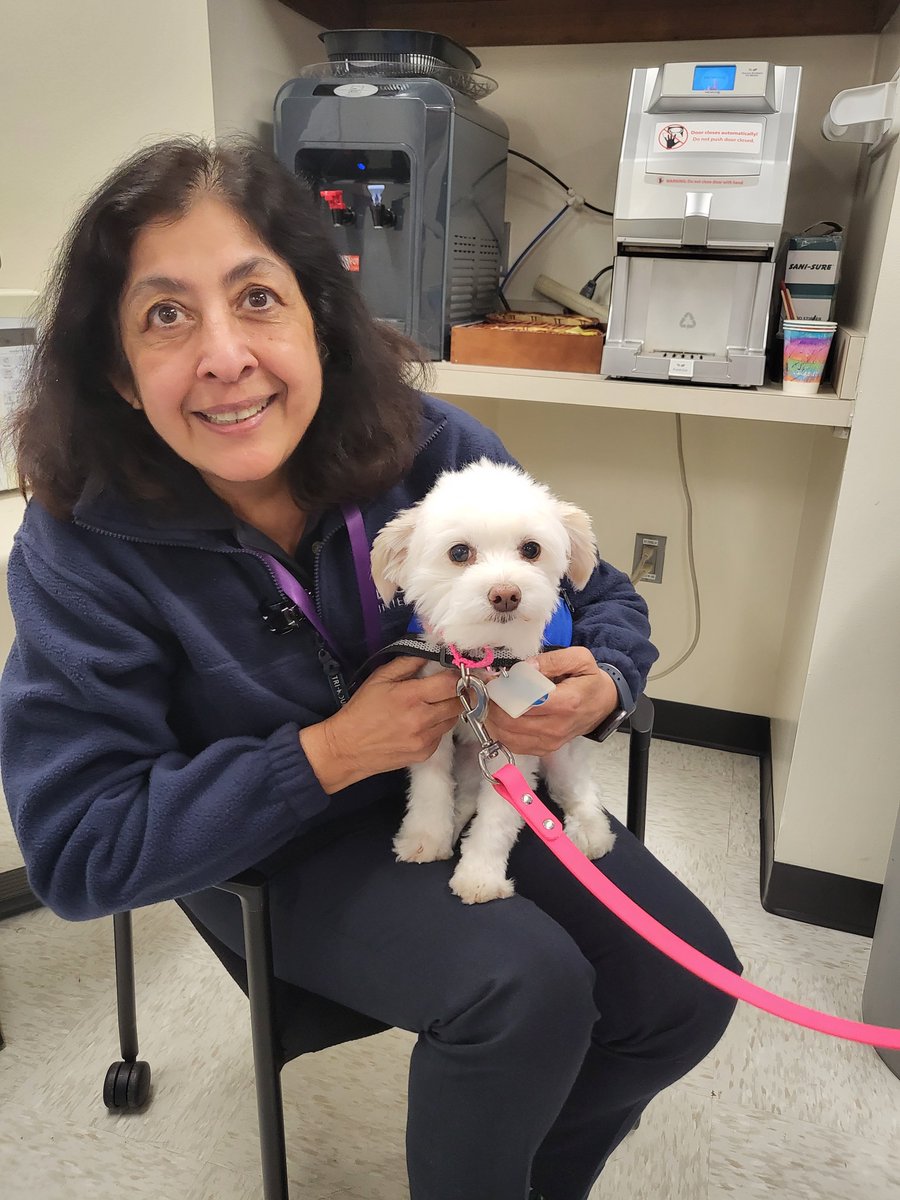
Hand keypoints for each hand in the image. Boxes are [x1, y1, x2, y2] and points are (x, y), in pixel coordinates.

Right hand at [300, 657, 461, 792]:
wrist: (347, 748)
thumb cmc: (361, 709)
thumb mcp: (379, 678)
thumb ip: (407, 663)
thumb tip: (430, 653)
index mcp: (411, 696)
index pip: (450, 683)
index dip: (458, 676)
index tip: (458, 673)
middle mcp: (422, 719)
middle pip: (459, 703)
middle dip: (459, 693)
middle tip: (451, 688)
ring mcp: (424, 739)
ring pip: (453, 719)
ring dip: (449, 710)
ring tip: (435, 705)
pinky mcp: (424, 754)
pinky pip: (442, 736)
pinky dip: (438, 727)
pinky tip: (423, 723)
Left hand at [485, 648, 617, 756]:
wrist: (602, 705)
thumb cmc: (589, 681)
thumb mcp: (579, 659)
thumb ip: (552, 660)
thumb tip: (526, 667)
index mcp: (566, 703)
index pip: (524, 701)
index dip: (502, 690)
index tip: (490, 678)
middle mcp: (556, 727)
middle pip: (510, 720)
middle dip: (492, 703)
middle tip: (485, 689)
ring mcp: (549, 741)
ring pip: (507, 735)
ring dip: (491, 717)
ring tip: (489, 700)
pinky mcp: (543, 749)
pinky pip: (512, 744)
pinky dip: (499, 730)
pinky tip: (498, 715)